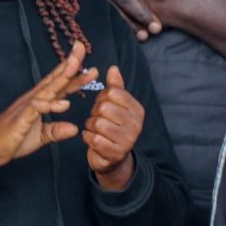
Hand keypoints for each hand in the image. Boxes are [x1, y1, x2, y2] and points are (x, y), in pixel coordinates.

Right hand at [0, 42, 91, 181]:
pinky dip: (50, 104)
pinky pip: (37, 108)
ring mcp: (27, 107)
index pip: (59, 84)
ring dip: (62, 76)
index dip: (73, 73)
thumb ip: (56, 131)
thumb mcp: (40, 136)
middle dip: (69, 63)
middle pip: (55, 78)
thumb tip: (74, 129)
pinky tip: (65, 103)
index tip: (89, 64)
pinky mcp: (22, 119)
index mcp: (39, 101)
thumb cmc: (12, 140)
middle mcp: (34, 99)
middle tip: (81, 47)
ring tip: (76, 65)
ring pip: (48, 88)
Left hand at [83, 65, 142, 190]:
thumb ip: (115, 86)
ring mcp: (128, 140)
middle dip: (94, 112)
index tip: (104, 105)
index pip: (113, 92)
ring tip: (96, 130)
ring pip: (96, 123)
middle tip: (99, 119)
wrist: (112, 157)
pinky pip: (92, 138)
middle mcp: (136, 125)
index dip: (102, 97)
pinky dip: (87, 137)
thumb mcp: (115, 105)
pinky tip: (93, 139)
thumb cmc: (111, 125)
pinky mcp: (115, 153)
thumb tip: (113, 68)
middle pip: (103, 107)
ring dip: (90, 126)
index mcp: (137, 109)